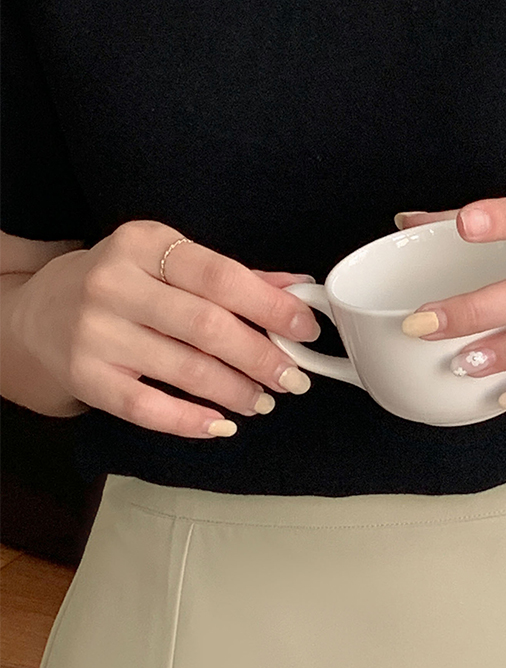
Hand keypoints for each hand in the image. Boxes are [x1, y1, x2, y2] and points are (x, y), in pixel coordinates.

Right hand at [7, 220, 320, 437]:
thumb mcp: (169, 261)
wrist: (37, 311)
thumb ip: (234, 276)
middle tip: (293, 376)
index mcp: (144, 244)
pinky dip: (191, 420)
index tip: (306, 330)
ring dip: (235, 390)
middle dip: (261, 356)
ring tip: (263, 400)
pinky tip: (219, 423)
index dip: (271, 306)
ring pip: (183, 369)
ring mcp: (95, 332)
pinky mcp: (84, 377)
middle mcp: (114, 284)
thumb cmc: (122, 283)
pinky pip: (147, 408)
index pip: (220, 276)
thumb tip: (298, 289)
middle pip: (206, 326)